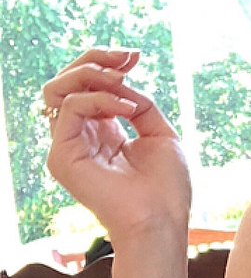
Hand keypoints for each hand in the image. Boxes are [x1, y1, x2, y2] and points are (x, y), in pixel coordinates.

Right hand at [43, 48, 190, 249]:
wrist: (161, 221)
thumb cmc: (166, 189)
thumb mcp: (160, 135)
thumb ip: (140, 105)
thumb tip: (123, 82)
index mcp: (102, 132)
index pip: (88, 86)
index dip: (107, 63)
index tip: (135, 56)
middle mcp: (81, 136)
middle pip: (67, 81)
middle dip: (95, 59)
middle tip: (126, 58)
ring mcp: (68, 146)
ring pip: (58, 89)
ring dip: (92, 75)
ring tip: (122, 81)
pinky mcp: (62, 156)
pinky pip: (70, 108)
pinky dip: (100, 100)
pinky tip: (126, 110)